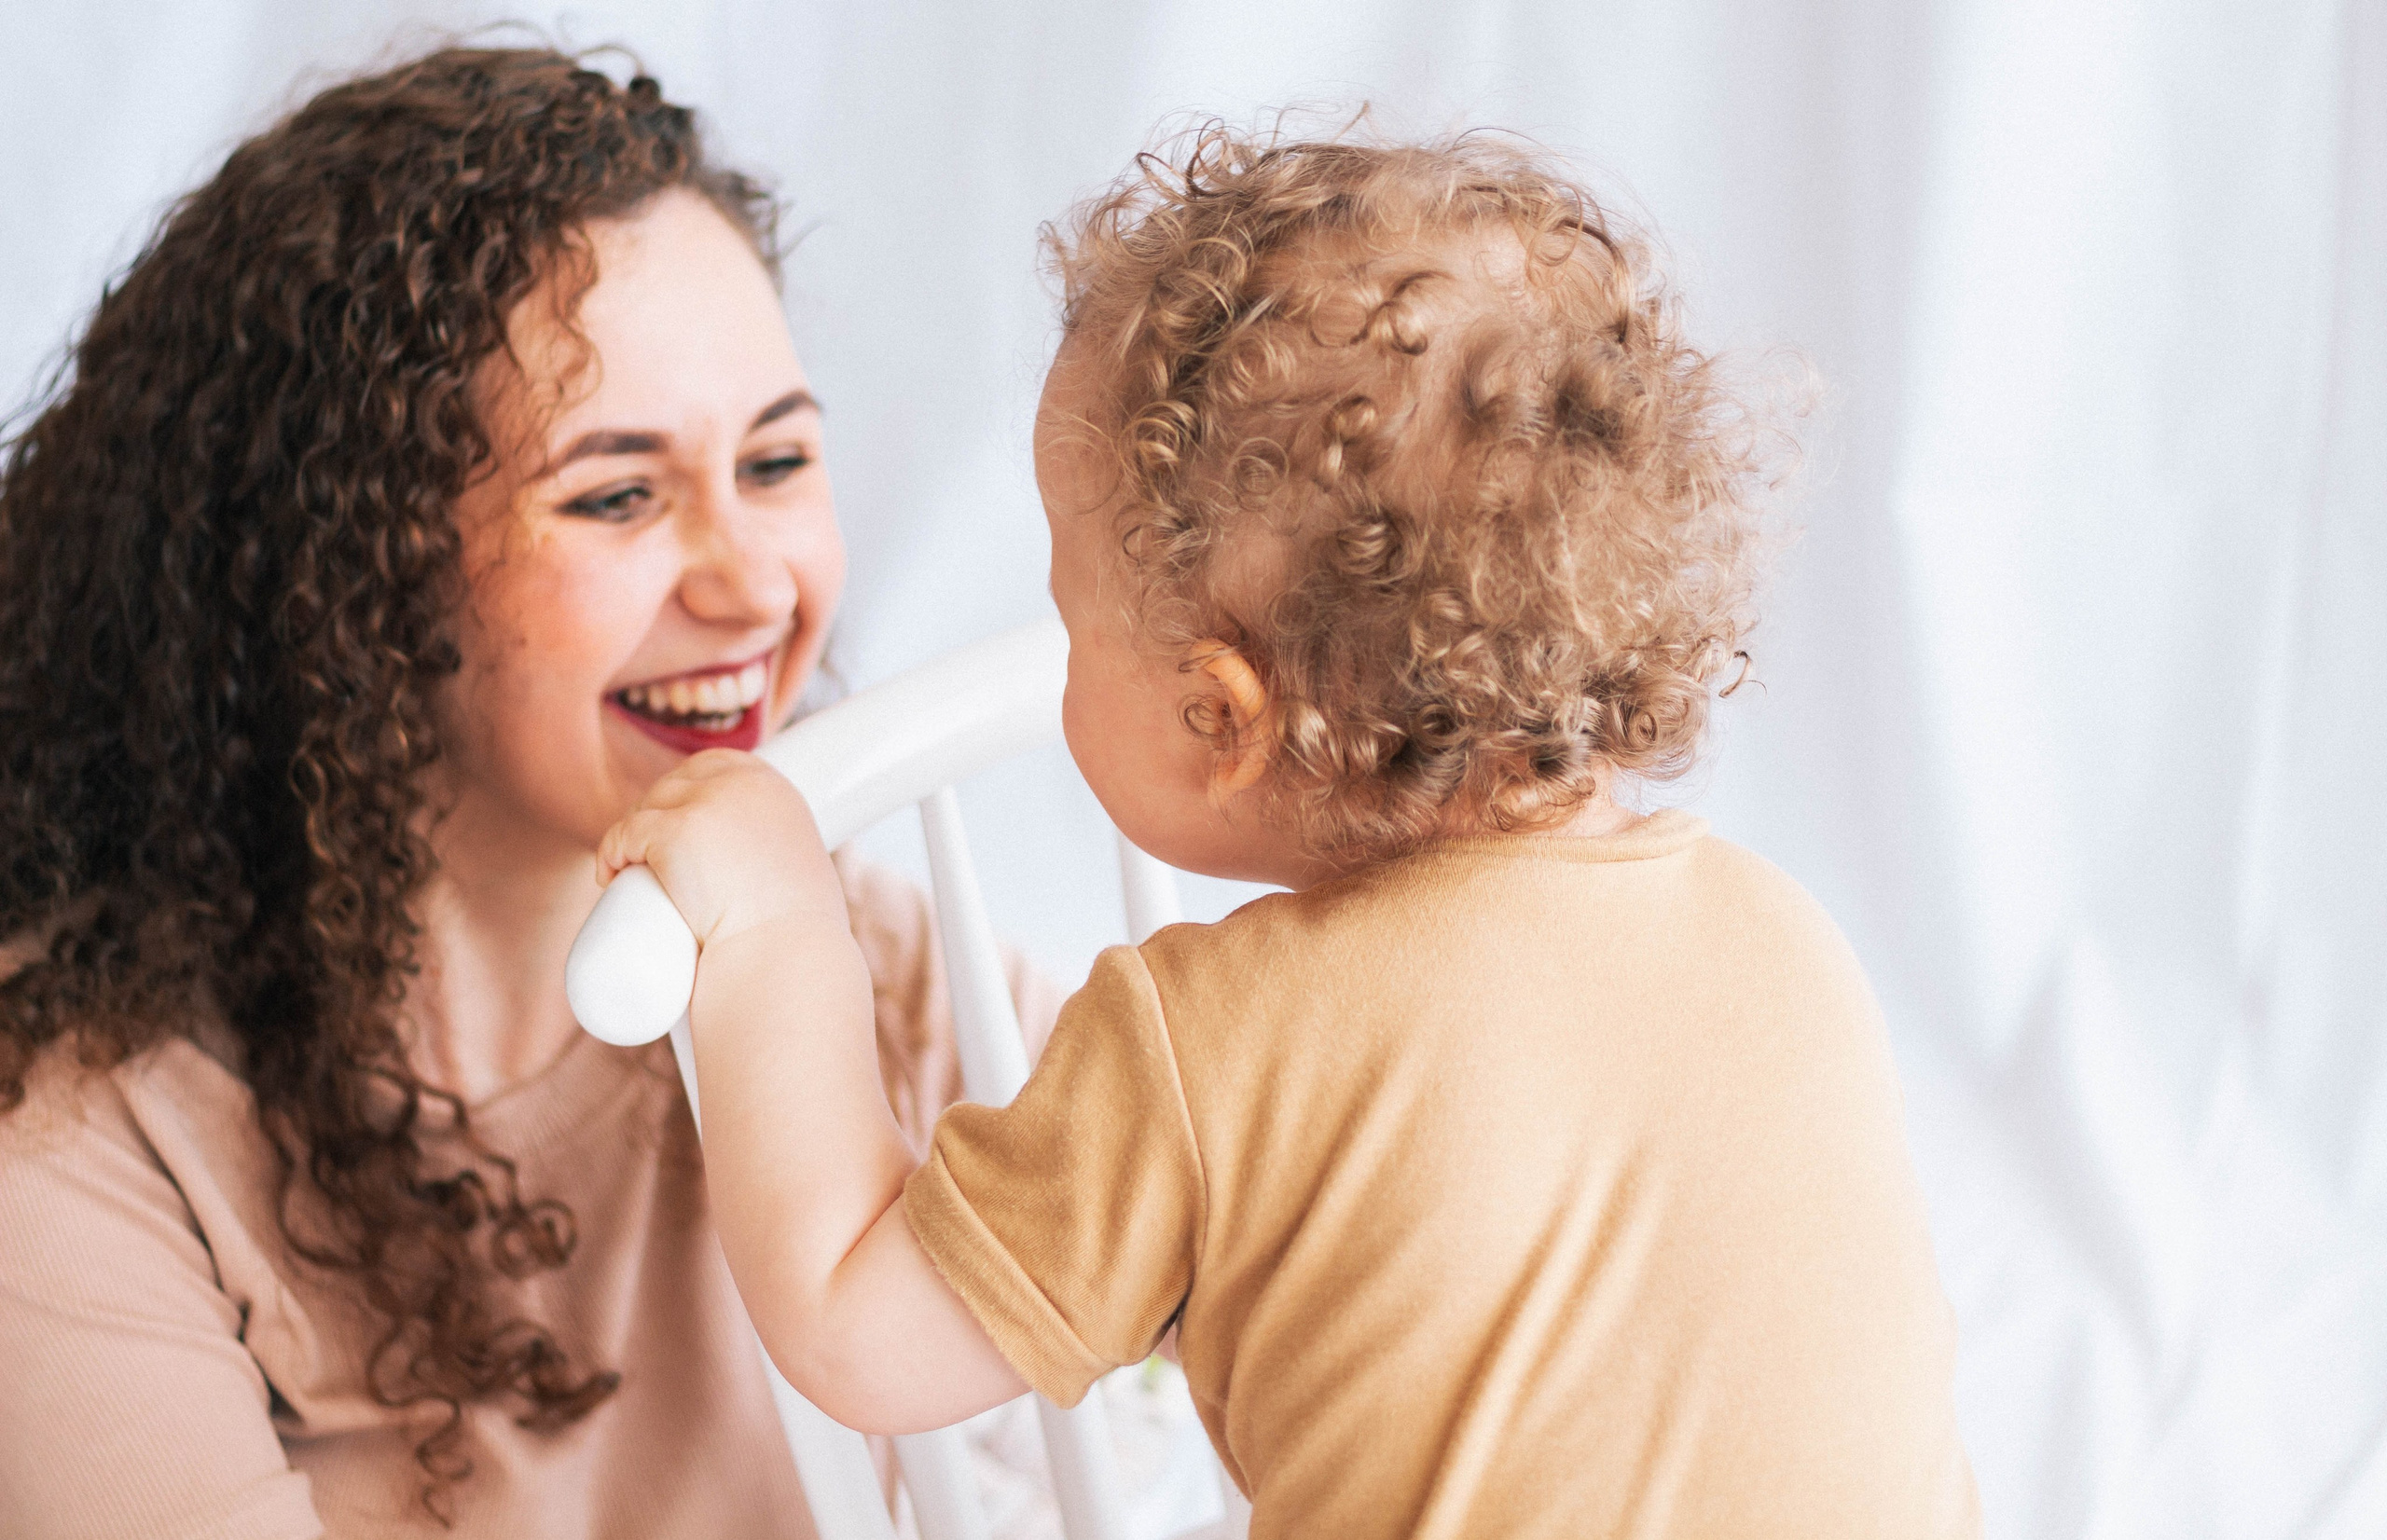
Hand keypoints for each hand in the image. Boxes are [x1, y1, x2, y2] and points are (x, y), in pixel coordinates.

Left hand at [596, 750, 843, 948]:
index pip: (713, 765)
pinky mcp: (674, 831)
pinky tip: (611, 873)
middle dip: (654, 817)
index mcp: (773, 786)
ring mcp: (706, 804)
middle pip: (675, 784)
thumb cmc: (796, 936)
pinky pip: (625, 833)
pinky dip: (611, 852)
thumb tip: (761, 878)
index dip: (684, 792)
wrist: (783, 957)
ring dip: (631, 838)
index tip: (674, 833)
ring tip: (630, 877)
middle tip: (650, 866)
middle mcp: (742, 783)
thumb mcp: (799, 872)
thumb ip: (784, 860)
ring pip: (647, 809)